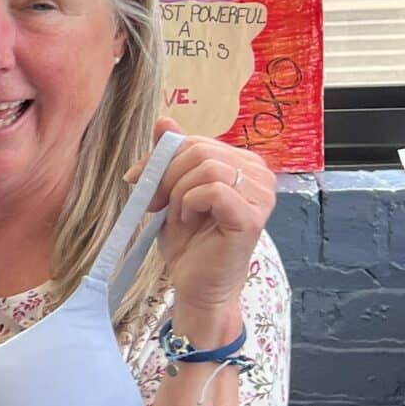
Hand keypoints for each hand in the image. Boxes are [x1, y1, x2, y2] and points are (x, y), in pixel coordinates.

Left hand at [131, 119, 273, 343]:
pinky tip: (189, 221)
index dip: (163, 158)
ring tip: (179, 215)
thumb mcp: (171, 191)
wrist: (195, 285)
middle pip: (200, 149)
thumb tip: (164, 120)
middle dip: (167, 175)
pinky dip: (189, 204)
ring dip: (179, 193)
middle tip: (157, 204)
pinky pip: (212, 190)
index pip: (197, 140)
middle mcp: (259, 175)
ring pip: (206, 167)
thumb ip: (170, 156)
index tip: (143, 183)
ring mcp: (261, 195)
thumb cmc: (188, 241)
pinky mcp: (252, 217)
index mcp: (243, 164)